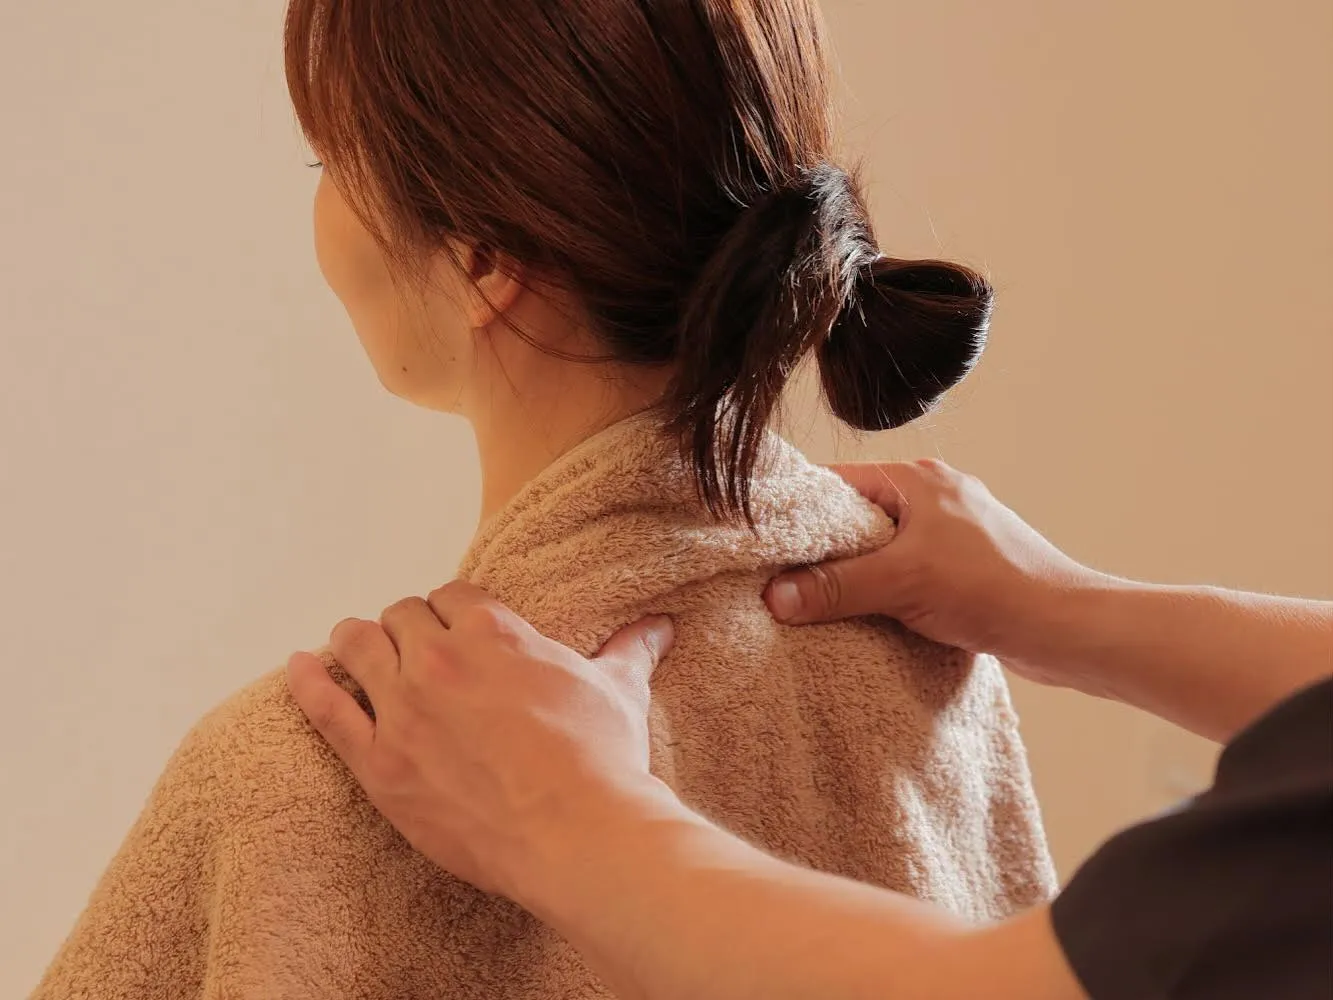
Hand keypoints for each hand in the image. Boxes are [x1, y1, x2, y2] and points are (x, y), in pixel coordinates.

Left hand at [286, 581, 673, 899]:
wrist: (577, 835)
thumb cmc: (602, 761)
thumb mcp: (618, 692)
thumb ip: (629, 651)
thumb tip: (659, 626)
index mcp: (496, 633)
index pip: (453, 595)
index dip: (452, 609)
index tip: (453, 624)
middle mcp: (441, 660)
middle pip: (401, 616)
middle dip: (407, 625)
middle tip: (412, 645)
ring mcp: (404, 710)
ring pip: (358, 646)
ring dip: (357, 640)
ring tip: (353, 644)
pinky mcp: (379, 763)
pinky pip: (326, 709)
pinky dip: (308, 682)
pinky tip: (299, 665)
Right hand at [764, 460, 1103, 683]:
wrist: (1066, 629)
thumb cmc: (994, 587)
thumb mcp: (900, 582)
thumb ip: (835, 587)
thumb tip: (776, 596)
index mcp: (920, 479)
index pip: (838, 483)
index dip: (800, 511)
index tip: (766, 542)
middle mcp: (936, 498)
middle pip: (858, 519)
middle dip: (824, 551)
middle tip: (785, 581)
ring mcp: (954, 535)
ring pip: (883, 551)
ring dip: (857, 578)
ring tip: (820, 606)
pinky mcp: (966, 570)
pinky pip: (908, 575)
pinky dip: (886, 595)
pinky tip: (869, 621)